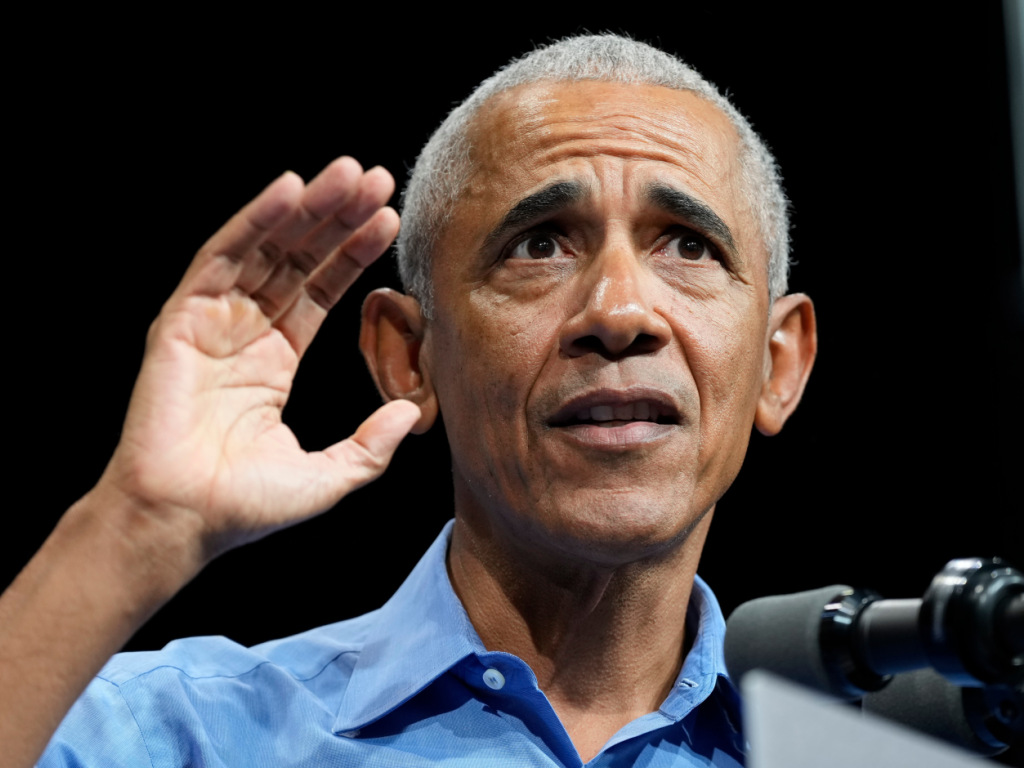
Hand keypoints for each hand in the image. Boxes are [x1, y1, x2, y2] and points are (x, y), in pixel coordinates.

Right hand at [99, 157, 418, 565]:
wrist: (182, 521)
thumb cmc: (244, 506)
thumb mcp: (327, 476)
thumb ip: (370, 446)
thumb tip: (409, 413)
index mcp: (275, 358)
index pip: (321, 290)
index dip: (353, 253)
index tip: (390, 220)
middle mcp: (245, 331)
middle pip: (297, 258)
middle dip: (338, 217)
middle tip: (377, 177)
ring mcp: (212, 321)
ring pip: (265, 248)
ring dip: (307, 207)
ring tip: (348, 173)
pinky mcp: (181, 319)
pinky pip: (222, 258)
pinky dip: (254, 221)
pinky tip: (289, 189)